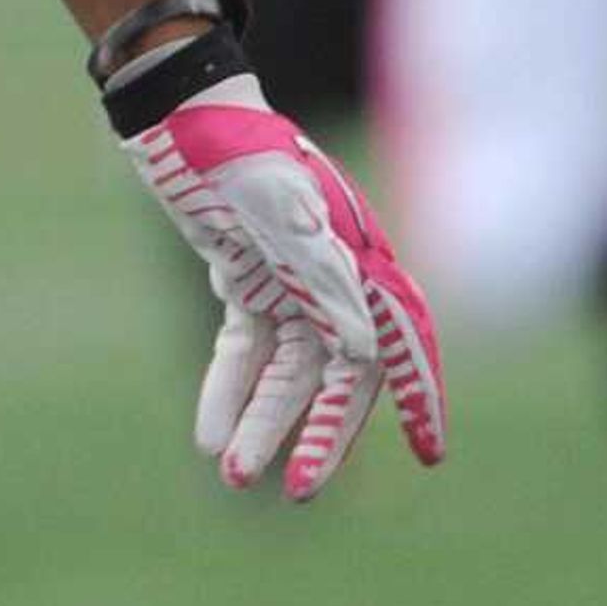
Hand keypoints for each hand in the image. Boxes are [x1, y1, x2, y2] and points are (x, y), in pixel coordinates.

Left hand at [122, 73, 445, 499]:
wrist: (178, 114)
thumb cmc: (239, 150)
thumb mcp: (281, 210)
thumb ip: (323, 278)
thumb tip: (362, 353)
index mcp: (355, 255)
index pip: (397, 338)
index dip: (416, 394)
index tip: (428, 453)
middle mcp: (330, 275)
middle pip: (337, 371)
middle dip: (320, 433)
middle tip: (297, 491)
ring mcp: (287, 279)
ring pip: (286, 370)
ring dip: (263, 421)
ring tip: (232, 473)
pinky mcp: (245, 278)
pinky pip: (243, 348)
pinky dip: (229, 388)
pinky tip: (208, 433)